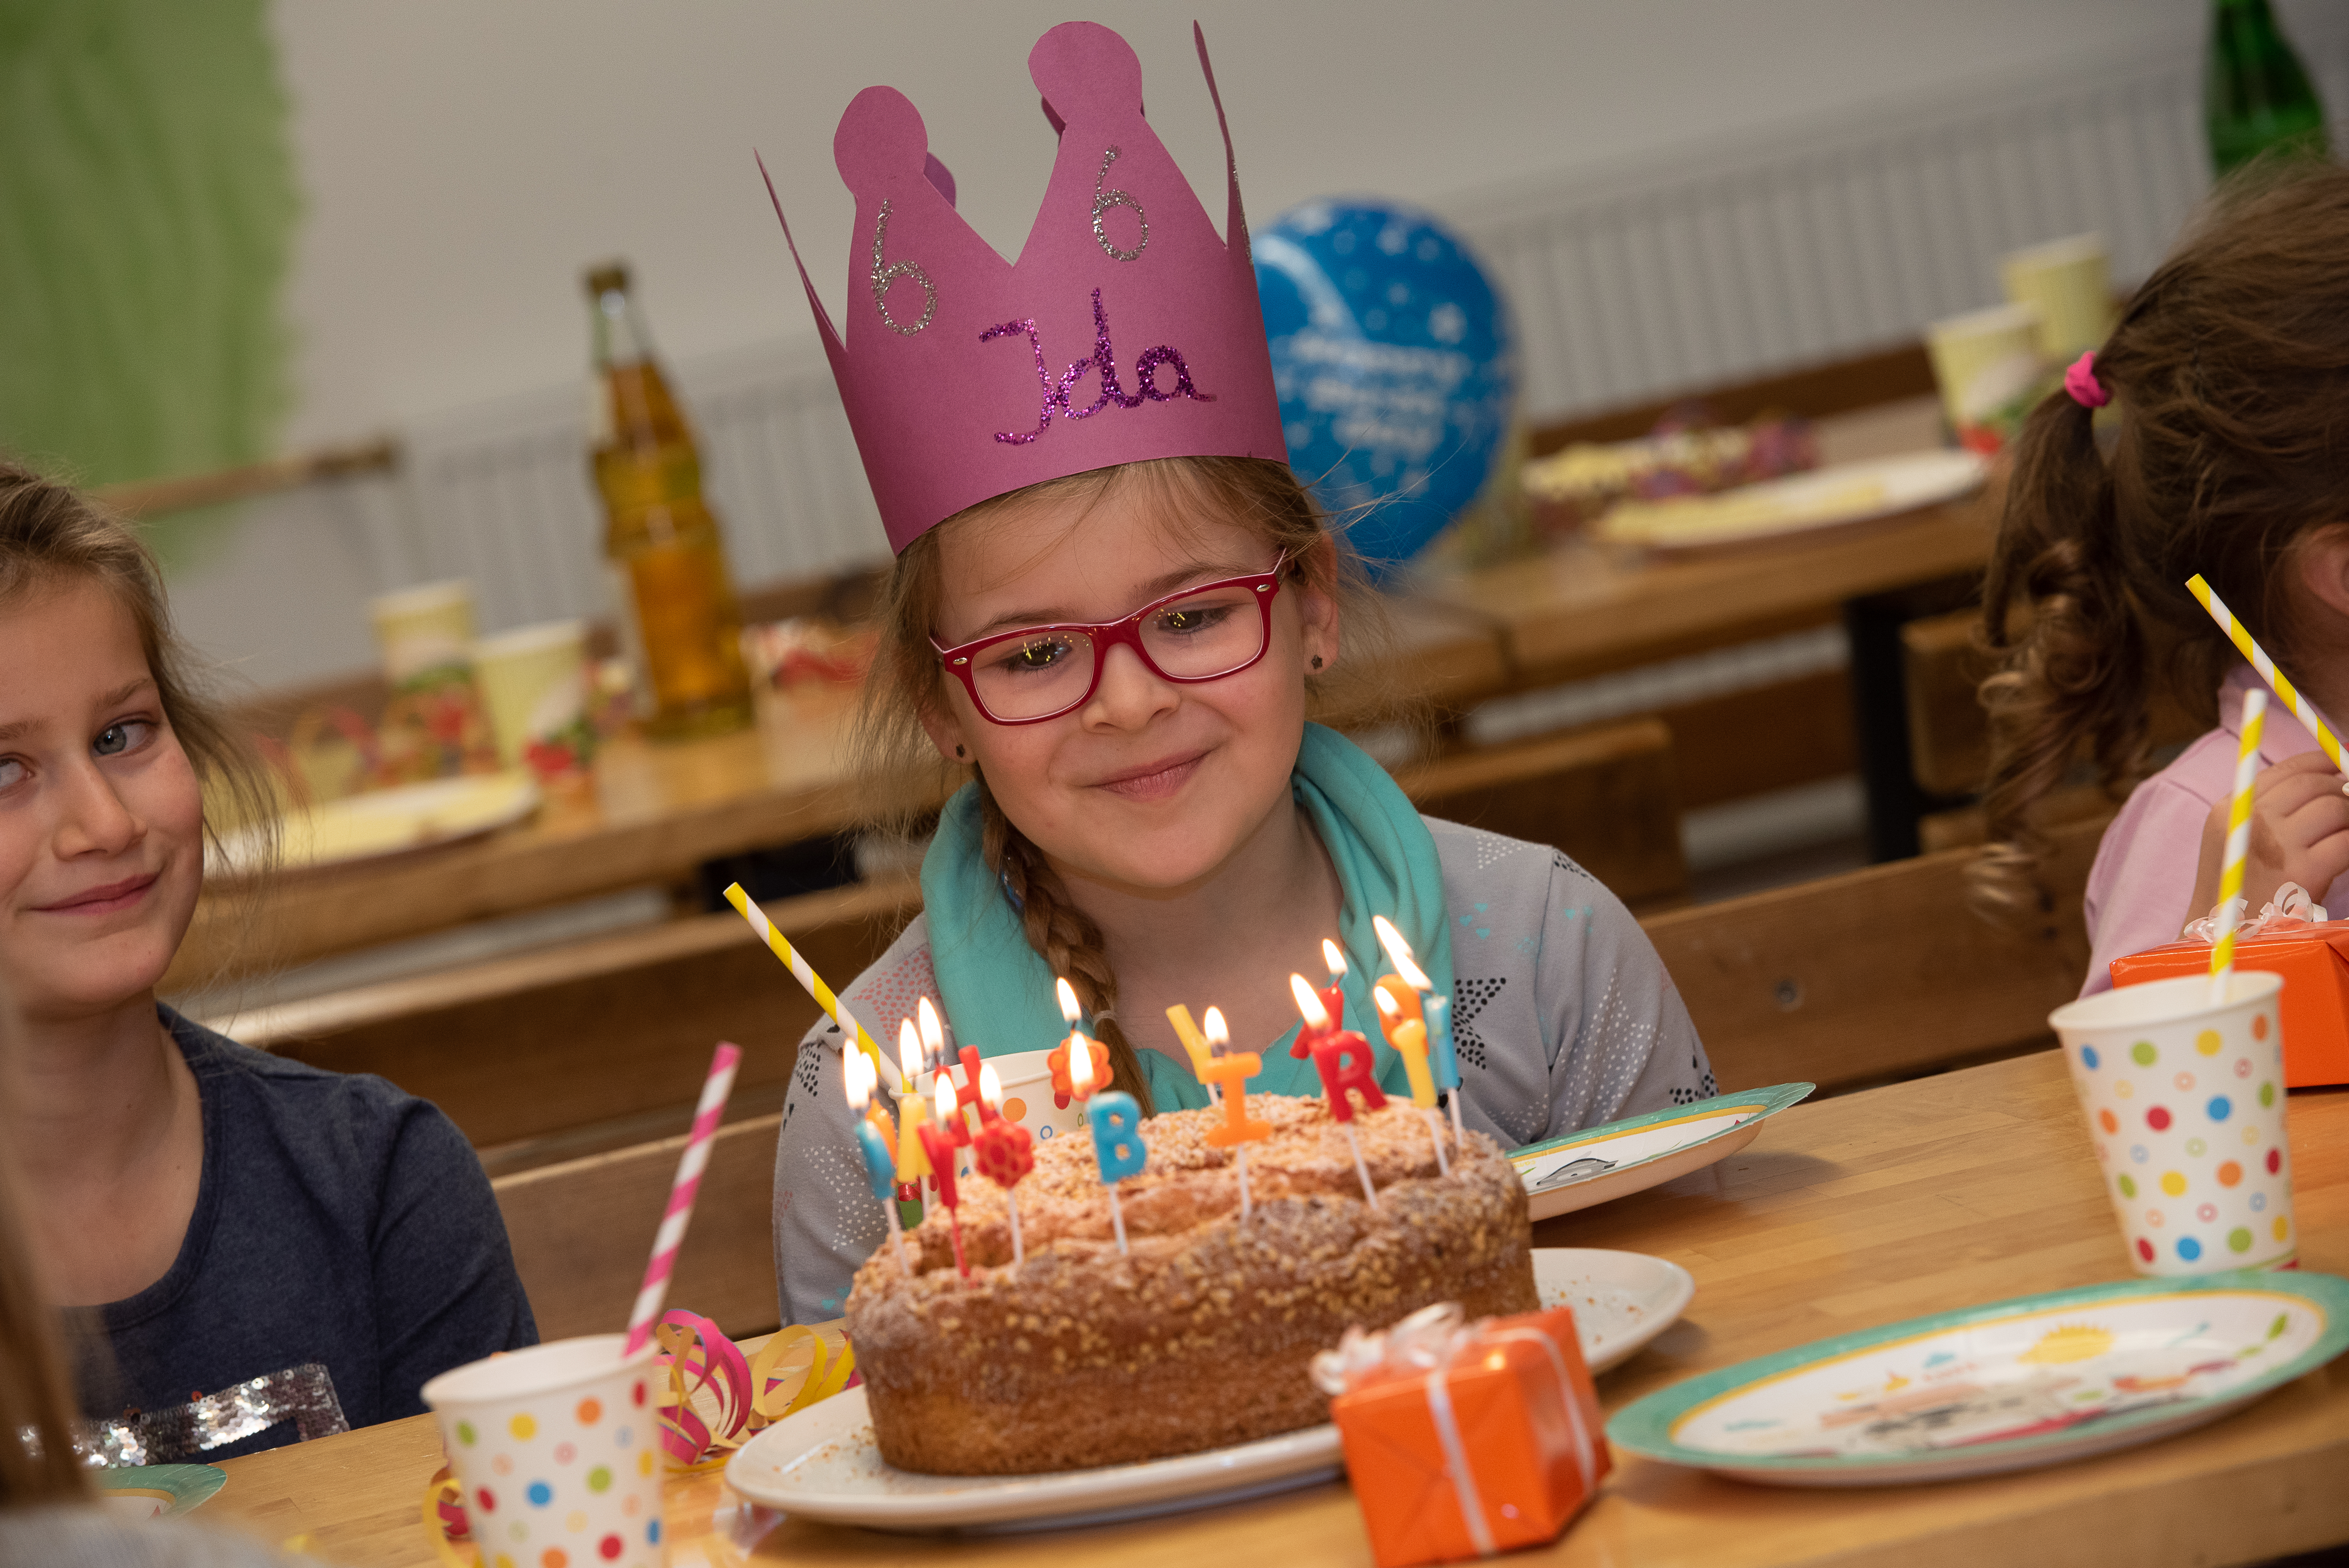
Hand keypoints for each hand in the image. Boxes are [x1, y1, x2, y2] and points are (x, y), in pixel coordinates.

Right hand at [2184, 752, 2348, 932]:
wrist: (2225, 938)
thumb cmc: (2238, 888)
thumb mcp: (2236, 839)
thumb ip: (2266, 808)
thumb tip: (2324, 780)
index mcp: (2231, 808)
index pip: (2286, 771)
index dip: (2321, 762)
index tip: (2339, 765)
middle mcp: (2250, 819)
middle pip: (2314, 785)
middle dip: (2340, 790)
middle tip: (2347, 805)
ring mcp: (2277, 845)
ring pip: (2336, 809)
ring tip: (2343, 833)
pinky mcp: (2304, 871)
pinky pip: (2347, 841)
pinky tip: (2345, 856)